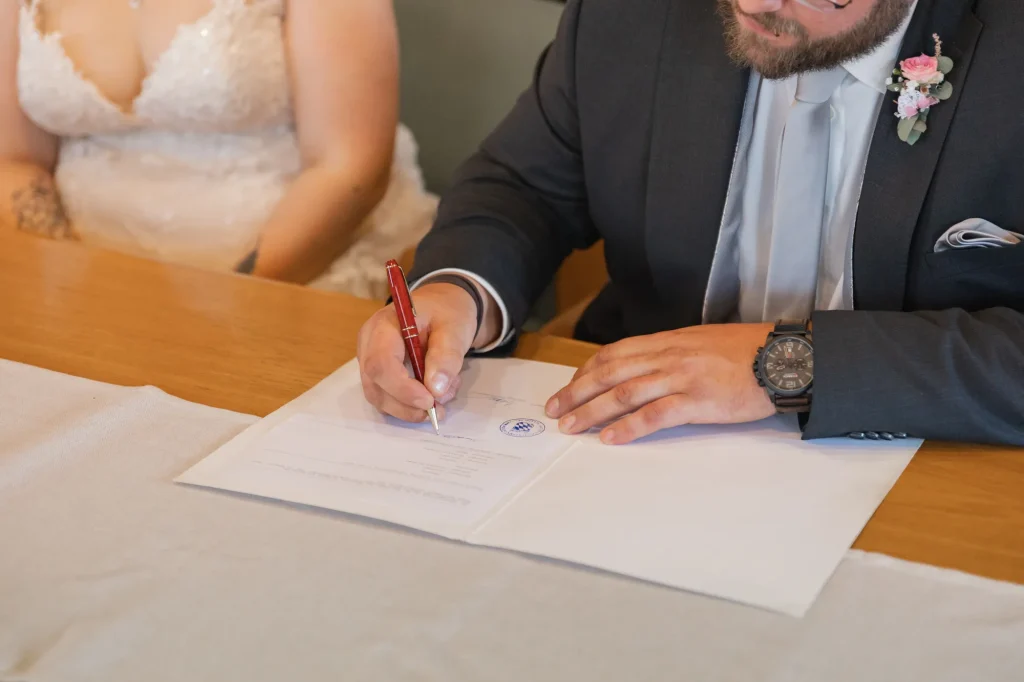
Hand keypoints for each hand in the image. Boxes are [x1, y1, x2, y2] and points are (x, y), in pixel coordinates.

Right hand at [357, 281, 496, 422]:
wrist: (441, 307)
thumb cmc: (445, 313)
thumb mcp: (454, 328)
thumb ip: (446, 356)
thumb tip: (435, 389)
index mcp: (383, 326)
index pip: (380, 363)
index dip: (402, 388)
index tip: (429, 401)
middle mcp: (369, 345)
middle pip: (375, 386)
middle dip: (407, 405)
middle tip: (439, 410)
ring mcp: (369, 361)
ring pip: (379, 398)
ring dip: (410, 409)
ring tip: (441, 396)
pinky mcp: (377, 375)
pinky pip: (387, 399)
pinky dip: (410, 406)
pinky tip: (432, 393)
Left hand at [545, 323, 775, 443]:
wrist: (784, 357)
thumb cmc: (747, 352)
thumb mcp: (702, 342)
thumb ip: (674, 354)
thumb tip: (649, 368)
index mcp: (668, 341)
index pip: (616, 353)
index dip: (587, 370)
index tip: (570, 385)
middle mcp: (668, 356)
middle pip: (611, 372)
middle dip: (577, 391)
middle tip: (554, 409)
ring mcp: (682, 377)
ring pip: (625, 392)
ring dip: (592, 410)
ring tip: (570, 426)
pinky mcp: (698, 401)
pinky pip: (655, 415)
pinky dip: (629, 427)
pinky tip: (610, 438)